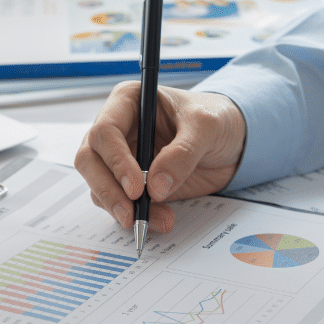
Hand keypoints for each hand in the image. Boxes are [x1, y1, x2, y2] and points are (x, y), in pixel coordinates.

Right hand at [75, 82, 246, 232]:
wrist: (233, 141)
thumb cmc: (217, 118)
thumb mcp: (207, 126)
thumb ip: (182, 153)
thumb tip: (156, 187)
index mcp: (128, 103)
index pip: (105, 131)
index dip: (116, 161)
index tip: (137, 188)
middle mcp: (118, 130)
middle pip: (90, 161)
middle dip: (107, 190)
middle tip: (130, 213)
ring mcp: (120, 159)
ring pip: (99, 186)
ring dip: (122, 208)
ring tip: (155, 220)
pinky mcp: (130, 184)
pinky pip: (120, 203)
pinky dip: (136, 216)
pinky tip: (160, 219)